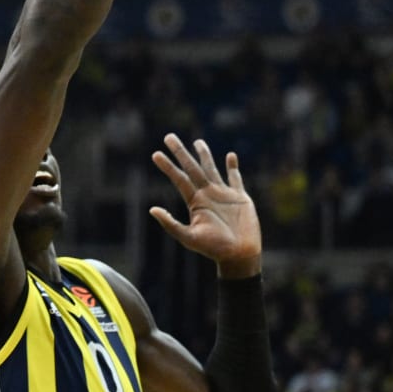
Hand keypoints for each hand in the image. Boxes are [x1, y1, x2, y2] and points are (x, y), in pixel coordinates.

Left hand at [150, 134, 262, 276]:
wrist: (239, 255)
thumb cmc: (213, 249)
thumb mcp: (188, 237)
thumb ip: (170, 224)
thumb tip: (152, 209)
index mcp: (195, 201)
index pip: (178, 178)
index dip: (167, 166)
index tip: (155, 154)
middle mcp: (207, 194)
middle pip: (192, 168)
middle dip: (180, 152)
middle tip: (168, 136)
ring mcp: (224, 194)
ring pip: (212, 169)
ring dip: (204, 155)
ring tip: (197, 141)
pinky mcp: (240, 198)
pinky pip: (236, 179)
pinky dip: (233, 167)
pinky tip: (230, 156)